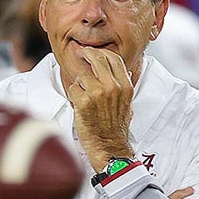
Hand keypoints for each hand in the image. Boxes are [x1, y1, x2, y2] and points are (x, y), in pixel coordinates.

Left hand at [66, 47, 133, 171]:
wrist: (109, 146)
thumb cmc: (116, 127)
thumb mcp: (127, 103)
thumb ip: (122, 85)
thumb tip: (121, 70)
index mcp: (125, 86)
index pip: (114, 58)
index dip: (101, 52)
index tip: (92, 51)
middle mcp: (112, 87)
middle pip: (97, 58)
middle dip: (86, 54)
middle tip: (80, 54)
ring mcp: (97, 94)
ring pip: (81, 75)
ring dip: (79, 84)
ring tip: (83, 96)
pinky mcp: (83, 102)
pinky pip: (72, 89)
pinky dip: (73, 95)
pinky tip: (79, 104)